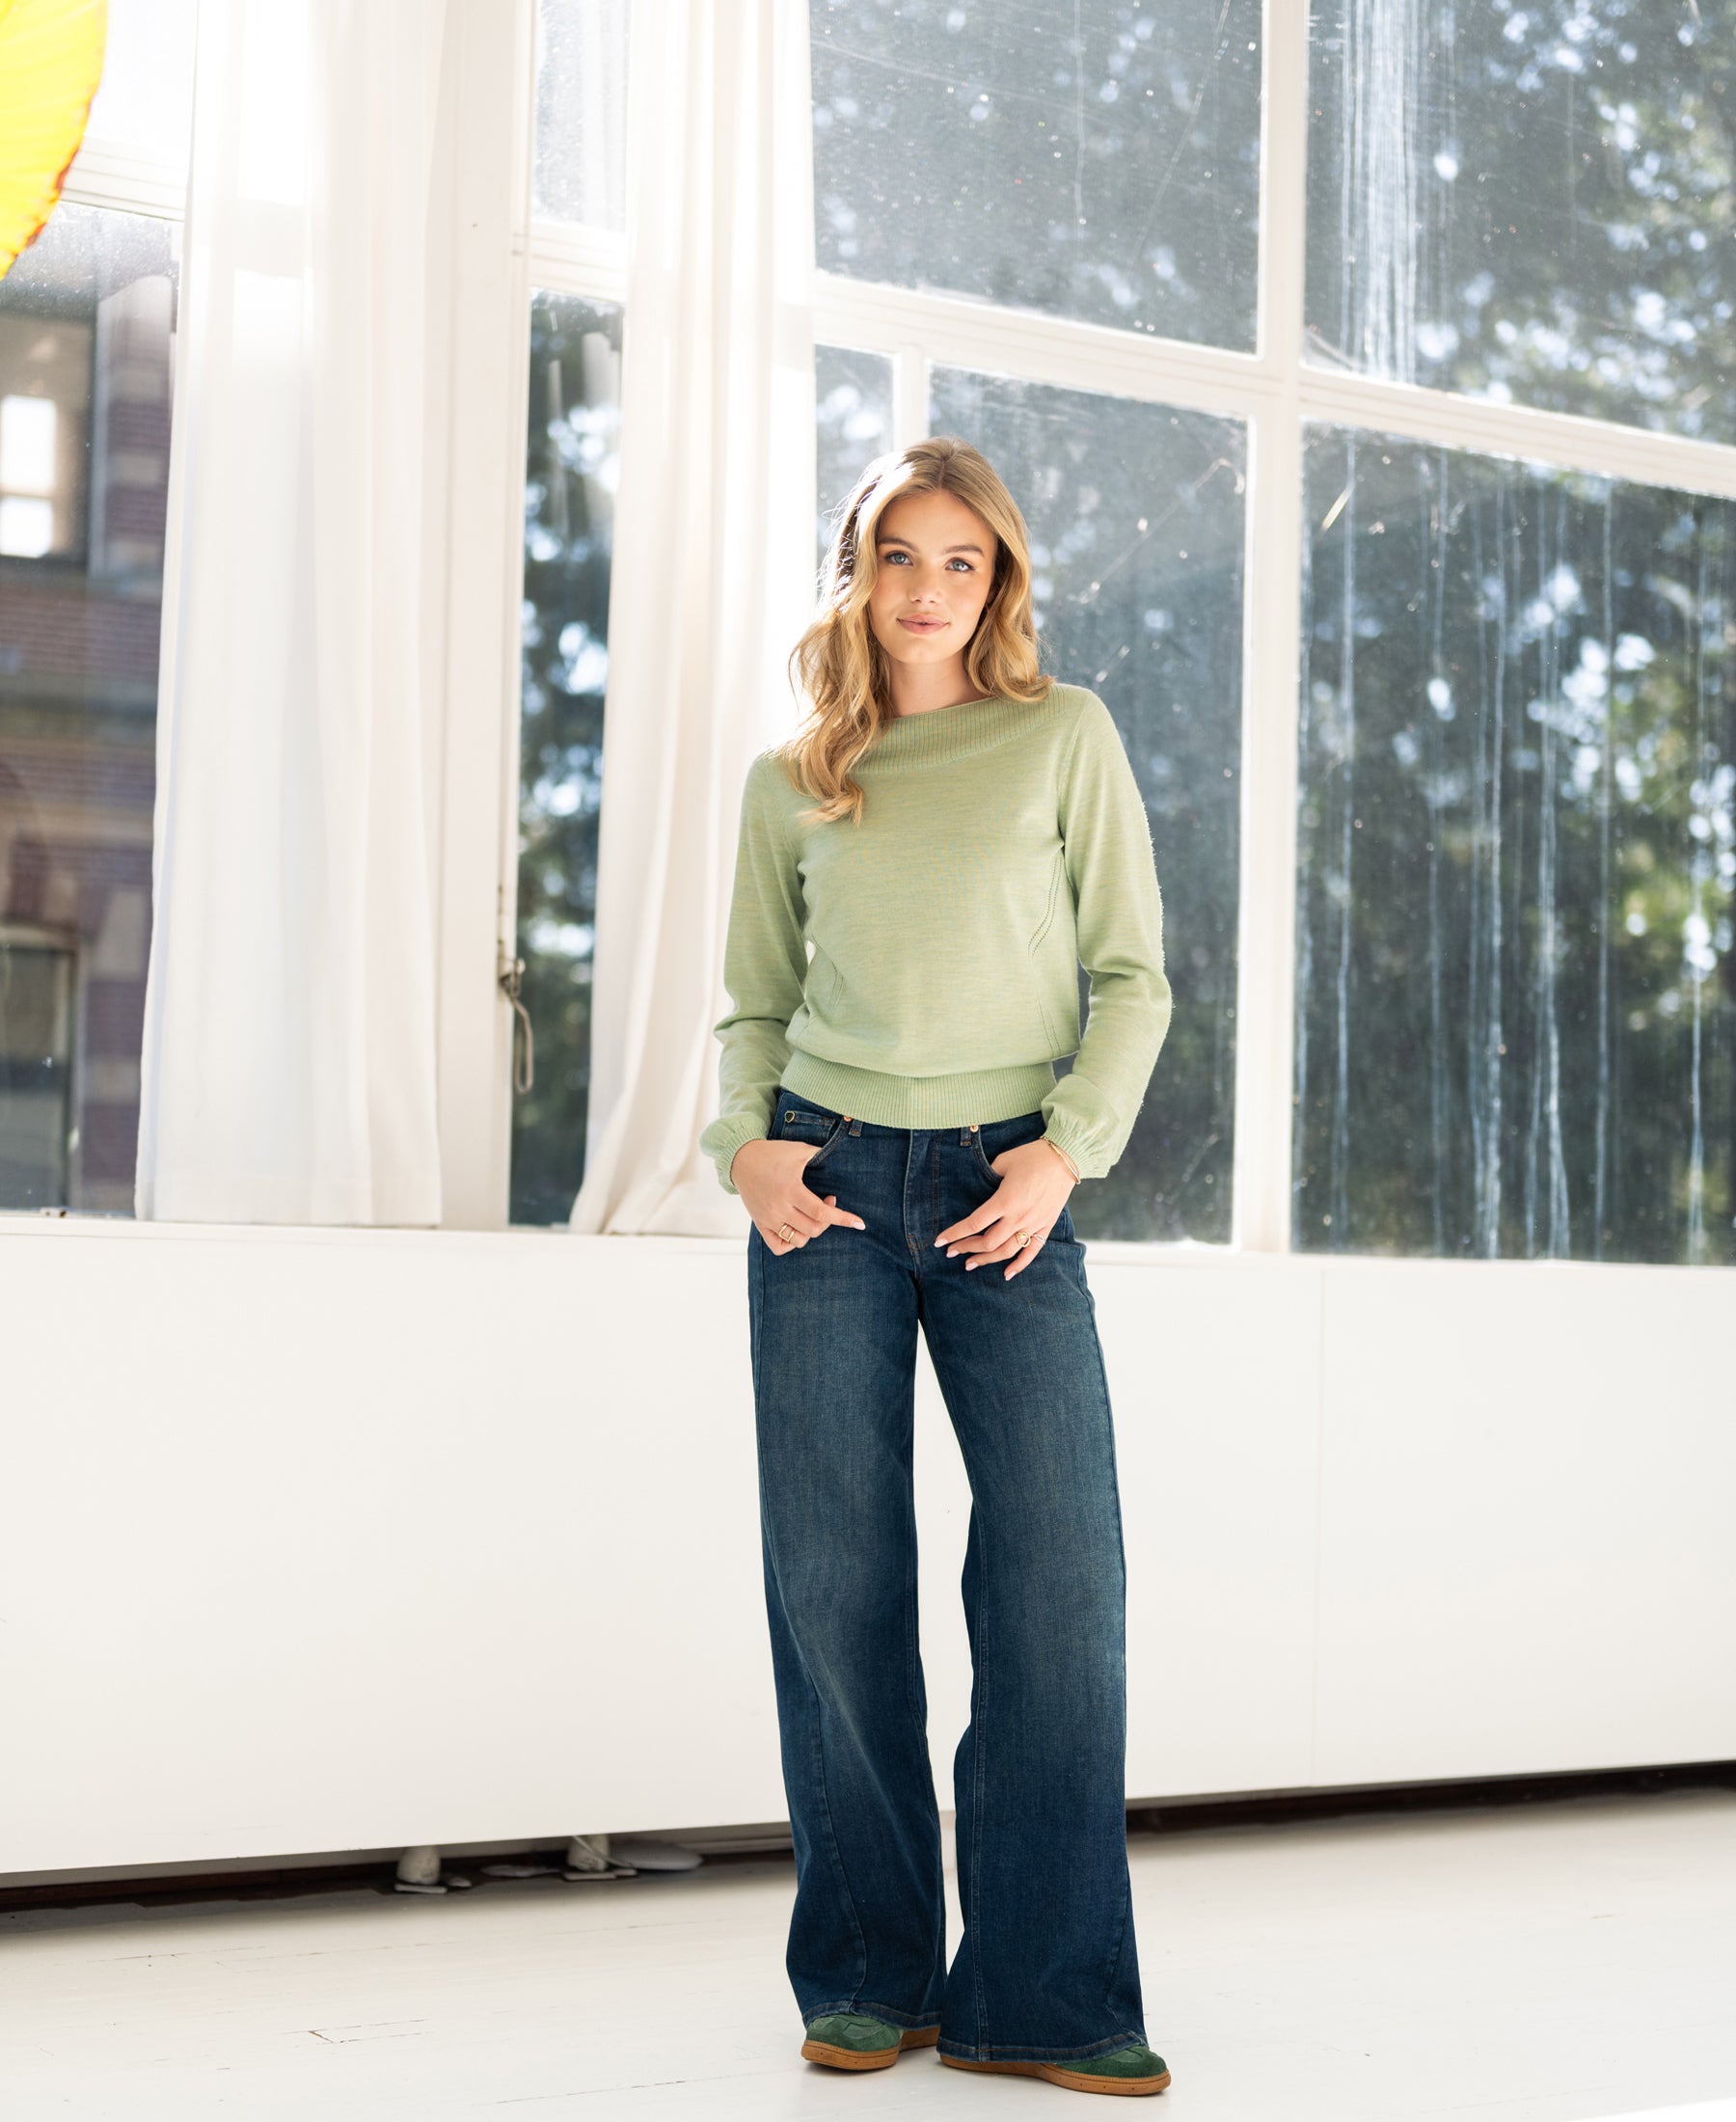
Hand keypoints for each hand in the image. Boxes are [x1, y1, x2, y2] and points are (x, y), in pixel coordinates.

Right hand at [732, 1138, 866, 1254]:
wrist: (741, 1159)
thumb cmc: (772, 1153)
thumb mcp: (799, 1150)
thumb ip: (820, 1155)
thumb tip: (842, 1156)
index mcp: (790, 1189)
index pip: (821, 1213)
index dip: (843, 1218)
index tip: (859, 1223)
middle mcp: (779, 1207)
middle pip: (813, 1229)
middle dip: (829, 1220)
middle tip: (828, 1203)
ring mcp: (768, 1218)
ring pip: (799, 1240)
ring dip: (812, 1231)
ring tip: (812, 1215)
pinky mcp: (760, 1224)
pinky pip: (778, 1247)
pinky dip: (791, 1243)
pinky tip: (798, 1229)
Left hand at [935, 1139, 1075, 1280]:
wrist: (1065, 1157)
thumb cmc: (1032, 1156)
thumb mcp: (1003, 1162)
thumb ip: (988, 1178)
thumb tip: (978, 1188)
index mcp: (1004, 1200)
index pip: (974, 1223)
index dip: (954, 1234)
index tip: (940, 1242)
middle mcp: (1018, 1216)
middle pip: (988, 1242)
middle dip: (966, 1249)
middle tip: (952, 1253)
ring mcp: (1034, 1223)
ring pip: (1007, 1251)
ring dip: (986, 1260)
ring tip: (971, 1264)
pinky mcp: (1046, 1226)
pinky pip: (1032, 1251)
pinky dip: (1019, 1265)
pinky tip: (1006, 1274)